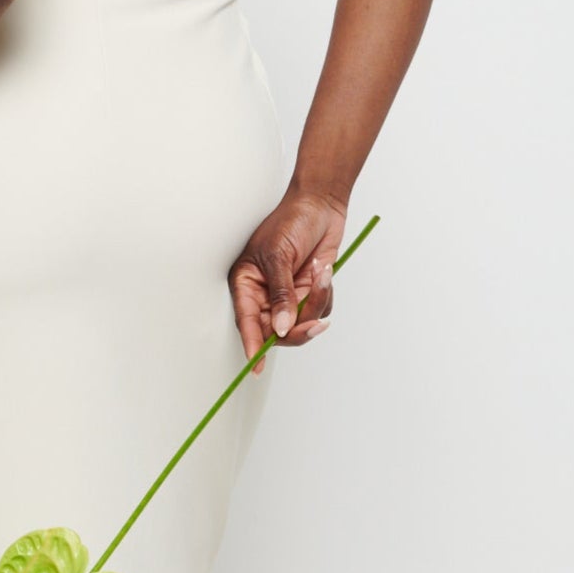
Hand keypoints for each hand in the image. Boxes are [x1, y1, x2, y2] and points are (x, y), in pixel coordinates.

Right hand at [229, 185, 348, 373]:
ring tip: (321, 272)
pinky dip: (326, 294)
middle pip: (277, 331)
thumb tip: (280, 327)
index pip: (248, 321)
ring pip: (302, 322)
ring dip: (317, 301)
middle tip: (313, 322)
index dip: (252, 345)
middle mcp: (266, 294)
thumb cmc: (291, 221)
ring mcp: (289, 295)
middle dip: (298, 326)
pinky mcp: (309, 292)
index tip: (255, 367)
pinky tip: (323, 270)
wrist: (321, 205)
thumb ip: (280, 295)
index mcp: (247, 284)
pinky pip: (319, 310)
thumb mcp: (279, 256)